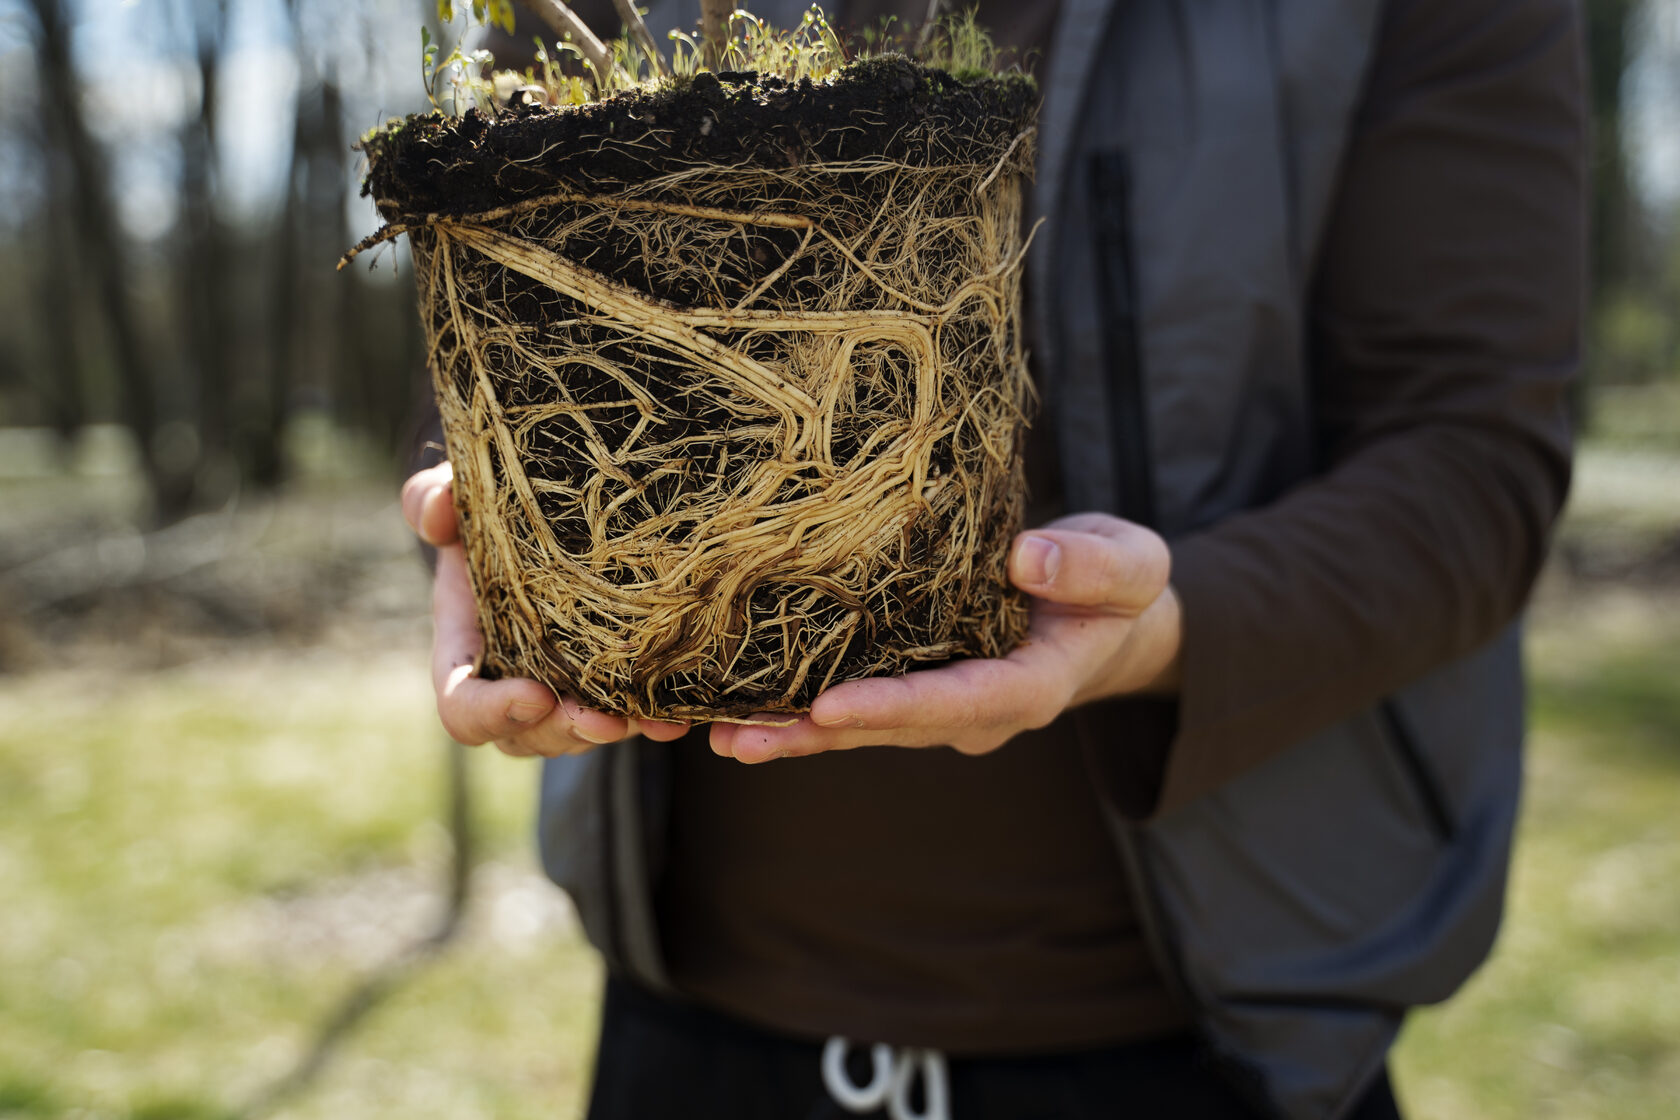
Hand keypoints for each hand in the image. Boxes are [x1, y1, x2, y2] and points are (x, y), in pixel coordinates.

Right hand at [401, 462, 690, 756]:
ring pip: (579, 736)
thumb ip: (433, 499)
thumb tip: (437, 512)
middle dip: (565, 732)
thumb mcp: (458, 496)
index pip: (463, 707)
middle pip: (528, 736)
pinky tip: (680, 718)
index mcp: (466, 650)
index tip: (534, 695)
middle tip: (604, 720)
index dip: (492, 712)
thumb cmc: (489, 511)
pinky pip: (625, 718)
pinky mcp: (605, 684)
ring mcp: (559, 689)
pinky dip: (652, 721)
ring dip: (616, 732)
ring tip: (655, 719)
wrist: (539, 515)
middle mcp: (509, 681)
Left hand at [708, 512, 1180, 763]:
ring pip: (857, 722)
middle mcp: (972, 710)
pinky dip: (793, 702)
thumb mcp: (1131, 565)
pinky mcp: (910, 680)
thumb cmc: (1116, 584)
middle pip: (888, 726)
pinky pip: (847, 696)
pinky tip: (732, 702)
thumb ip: (1093, 567)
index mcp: (1026, 687)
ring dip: (788, 730)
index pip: (957, 702)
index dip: (894, 707)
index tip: (831, 706)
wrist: (1101, 609)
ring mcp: (936, 702)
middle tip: (739, 736)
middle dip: (814, 733)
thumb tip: (1028, 558)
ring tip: (716, 733)